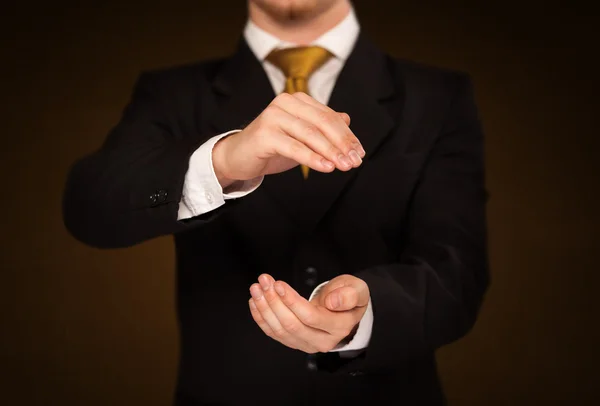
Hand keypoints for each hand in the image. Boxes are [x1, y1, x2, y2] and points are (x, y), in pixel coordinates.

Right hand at [212, 92, 365, 186]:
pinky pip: (294, 146)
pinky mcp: (264, 134)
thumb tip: (347, 119)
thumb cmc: (272, 146)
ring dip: (331, 152)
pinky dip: (312, 158)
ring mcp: (273, 116)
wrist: (238, 157)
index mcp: (297, 100)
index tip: (359, 153)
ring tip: (344, 166)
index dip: (347, 135)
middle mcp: (285, 103)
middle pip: (323, 122)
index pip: (329, 116)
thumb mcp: (302, 137)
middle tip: (355, 161)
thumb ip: (322, 126)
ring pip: (310, 134)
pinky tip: (326, 167)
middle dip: (342, 143)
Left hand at [248, 274, 369, 353]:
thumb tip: (333, 302)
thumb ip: (349, 295)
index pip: (310, 317)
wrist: (344, 309)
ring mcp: (307, 344)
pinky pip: (274, 333)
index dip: (291, 301)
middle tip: (264, 281)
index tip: (278, 284)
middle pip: (291, 325)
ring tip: (256, 288)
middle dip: (273, 302)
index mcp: (339, 327)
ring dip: (264, 308)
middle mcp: (322, 341)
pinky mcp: (295, 342)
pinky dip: (261, 318)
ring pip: (280, 331)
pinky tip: (255, 302)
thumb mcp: (357, 290)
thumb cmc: (349, 296)